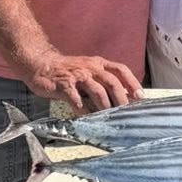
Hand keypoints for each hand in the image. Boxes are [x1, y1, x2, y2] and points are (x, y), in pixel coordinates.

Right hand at [21, 49, 141, 112]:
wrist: (40, 64)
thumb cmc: (66, 71)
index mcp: (98, 64)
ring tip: (108, 118)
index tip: (140, 96)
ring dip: (105, 106)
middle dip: (121, 99)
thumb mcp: (87, 71)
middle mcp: (90, 67)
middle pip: (112, 82)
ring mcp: (77, 75)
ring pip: (97, 90)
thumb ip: (102, 82)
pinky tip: (85, 117)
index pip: (121, 69)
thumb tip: (121, 98)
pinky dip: (82, 108)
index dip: (132, 82)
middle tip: (126, 113)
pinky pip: (75, 98)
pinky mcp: (63, 84)